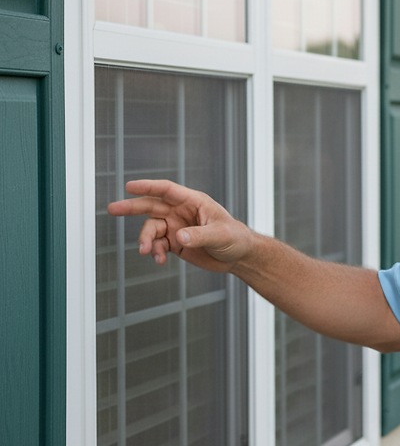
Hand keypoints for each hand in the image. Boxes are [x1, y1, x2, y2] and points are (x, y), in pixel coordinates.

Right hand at [107, 179, 252, 272]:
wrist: (239, 256)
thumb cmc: (236, 237)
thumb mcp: (220, 234)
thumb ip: (199, 235)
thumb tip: (178, 237)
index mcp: (193, 201)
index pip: (167, 190)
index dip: (148, 186)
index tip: (130, 186)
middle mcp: (181, 212)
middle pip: (151, 205)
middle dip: (132, 207)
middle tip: (113, 209)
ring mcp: (177, 227)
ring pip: (152, 229)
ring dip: (146, 240)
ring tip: (147, 251)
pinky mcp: (175, 243)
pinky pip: (158, 245)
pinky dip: (156, 252)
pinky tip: (159, 260)